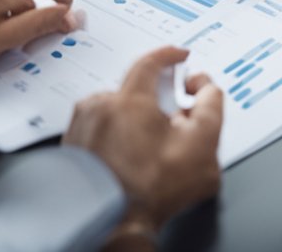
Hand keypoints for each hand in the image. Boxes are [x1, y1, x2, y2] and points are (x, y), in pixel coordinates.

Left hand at [64, 47, 222, 241]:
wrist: (108, 226)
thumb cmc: (149, 191)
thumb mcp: (202, 146)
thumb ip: (211, 106)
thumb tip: (205, 89)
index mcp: (128, 100)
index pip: (150, 62)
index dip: (169, 56)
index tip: (179, 57)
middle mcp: (98, 108)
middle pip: (133, 92)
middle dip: (155, 104)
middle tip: (171, 127)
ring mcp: (80, 129)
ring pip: (115, 114)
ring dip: (132, 124)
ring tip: (147, 153)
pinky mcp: (70, 149)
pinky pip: (97, 132)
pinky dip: (114, 140)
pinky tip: (126, 163)